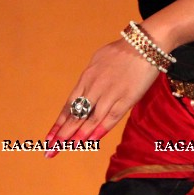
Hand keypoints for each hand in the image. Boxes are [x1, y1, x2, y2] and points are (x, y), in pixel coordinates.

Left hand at [43, 39, 159, 155]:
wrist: (144, 44)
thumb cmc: (121, 51)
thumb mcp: (98, 60)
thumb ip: (90, 78)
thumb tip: (82, 93)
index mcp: (87, 77)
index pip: (69, 105)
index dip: (59, 123)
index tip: (49, 138)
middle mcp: (96, 87)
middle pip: (77, 115)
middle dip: (63, 134)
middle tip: (51, 151)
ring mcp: (111, 93)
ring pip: (92, 118)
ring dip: (79, 135)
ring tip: (67, 149)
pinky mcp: (127, 97)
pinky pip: (112, 116)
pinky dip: (101, 129)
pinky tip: (91, 140)